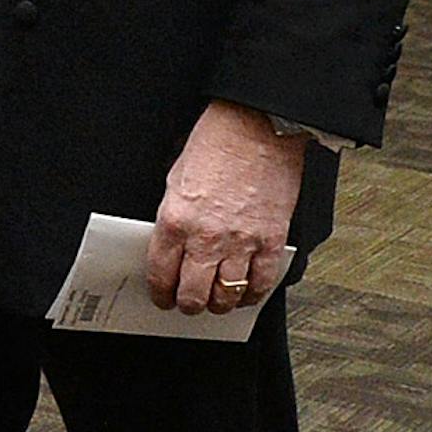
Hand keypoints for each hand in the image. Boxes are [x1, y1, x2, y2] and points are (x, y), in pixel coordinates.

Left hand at [146, 101, 304, 314]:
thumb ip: (174, 218)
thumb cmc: (217, 144)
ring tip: (216, 301)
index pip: (160, 274)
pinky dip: (253, 294)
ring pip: (227, 294)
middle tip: (188, 304)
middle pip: (193, 294)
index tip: (162, 297)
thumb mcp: (176, 180)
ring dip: (219, 304)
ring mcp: (241, 241)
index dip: (160, 293)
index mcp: (174, 220)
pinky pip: (262, 282)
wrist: (257, 126)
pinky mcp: (272, 239)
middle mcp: (206, 236)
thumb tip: (173, 247)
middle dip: (187, 305)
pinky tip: (246, 293)